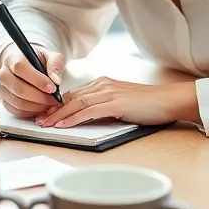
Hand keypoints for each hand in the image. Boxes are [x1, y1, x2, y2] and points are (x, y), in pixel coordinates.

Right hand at [0, 43, 64, 119]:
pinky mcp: (5, 102)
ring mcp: (2, 89)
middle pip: (18, 89)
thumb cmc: (37, 60)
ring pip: (18, 102)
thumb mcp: (49, 56)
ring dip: (37, 106)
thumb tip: (56, 80)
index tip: (53, 88)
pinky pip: (17, 112)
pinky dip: (32, 112)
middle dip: (40, 97)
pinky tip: (42, 107)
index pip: (20, 68)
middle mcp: (3, 74)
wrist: (24, 65)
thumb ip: (55, 64)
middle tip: (55, 99)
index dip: (37, 80)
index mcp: (12, 58)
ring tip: (50, 103)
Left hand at [36, 78, 198, 128]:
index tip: (45, 114)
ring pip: (76, 103)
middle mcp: (103, 84)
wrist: (170, 100)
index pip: (74, 94)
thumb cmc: (149, 106)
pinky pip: (88, 110)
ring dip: (58, 115)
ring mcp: (109, 92)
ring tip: (44, 124)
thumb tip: (86, 119)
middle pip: (70, 97)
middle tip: (38, 120)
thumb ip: (104, 108)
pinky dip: (73, 118)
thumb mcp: (121, 105)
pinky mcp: (116, 102)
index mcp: (103, 84)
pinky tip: (63, 124)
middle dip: (52, 109)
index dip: (57, 105)